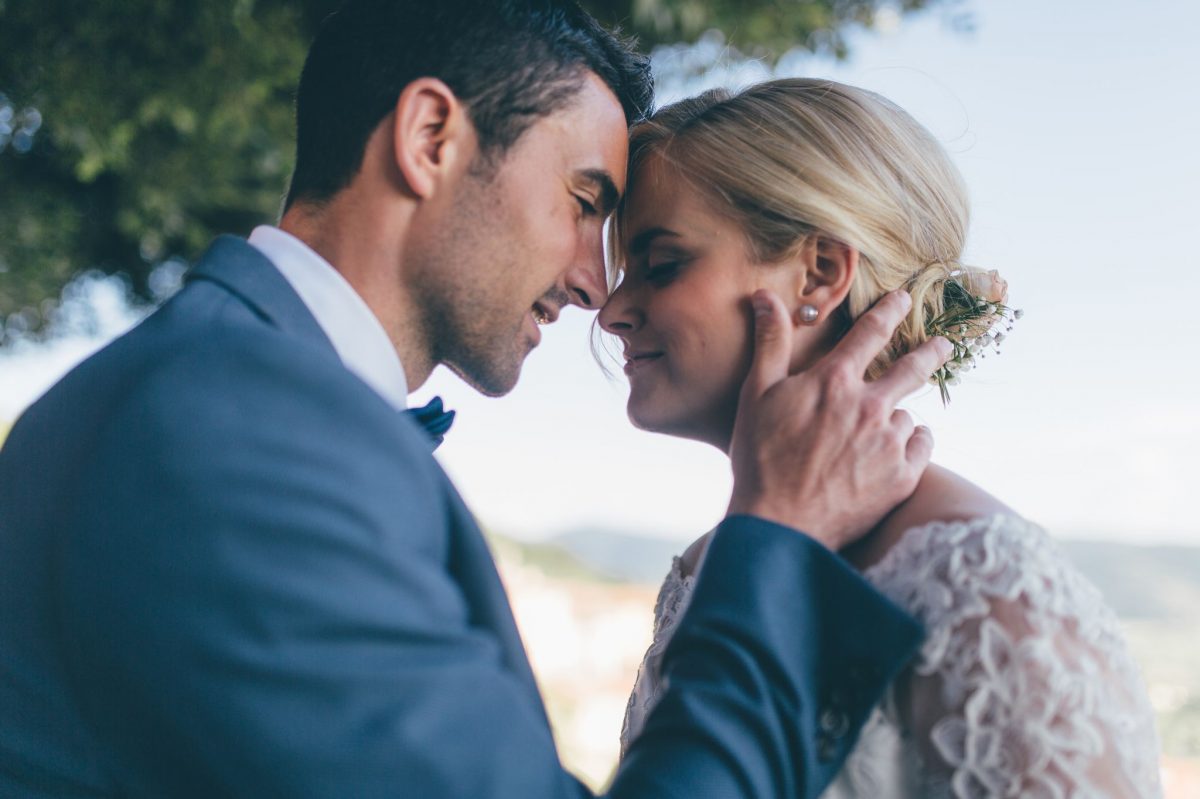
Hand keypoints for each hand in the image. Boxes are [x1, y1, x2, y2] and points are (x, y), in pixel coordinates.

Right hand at [726, 289, 952, 550]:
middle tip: (943, 346)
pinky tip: (894, 454)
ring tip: (875, 435)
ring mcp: (889, 443)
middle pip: (912, 368)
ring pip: (907, 416)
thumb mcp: (756, 394)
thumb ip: (770, 342)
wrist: (780, 523)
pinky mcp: (902, 477)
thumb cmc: (761, 458)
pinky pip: (921, 448)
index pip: (870, 333)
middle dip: (930, 352)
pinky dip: (912, 446)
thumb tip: (764, 296)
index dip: (890, 310)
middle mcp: (870, 407)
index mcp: (835, 381)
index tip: (905, 298)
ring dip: (896, 418)